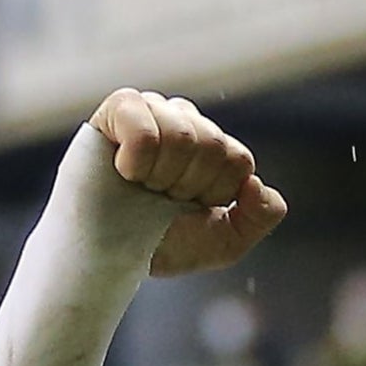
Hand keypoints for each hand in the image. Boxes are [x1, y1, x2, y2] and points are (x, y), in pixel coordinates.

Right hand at [92, 89, 287, 276]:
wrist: (107, 257)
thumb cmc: (159, 244)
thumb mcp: (222, 243)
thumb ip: (259, 217)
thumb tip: (257, 184)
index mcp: (211, 145)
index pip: (238, 160)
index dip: (214, 194)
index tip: (187, 208)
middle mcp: (184, 120)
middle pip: (213, 145)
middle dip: (187, 187)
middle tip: (158, 199)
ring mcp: (153, 110)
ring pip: (182, 137)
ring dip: (162, 178)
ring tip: (140, 187)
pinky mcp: (120, 109)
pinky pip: (145, 129)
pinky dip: (137, 162)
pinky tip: (123, 171)